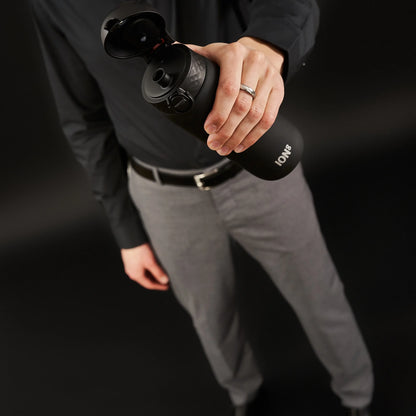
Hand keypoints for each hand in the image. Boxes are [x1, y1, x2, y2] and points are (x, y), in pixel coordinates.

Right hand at [121, 243, 168, 290]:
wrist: (129, 238)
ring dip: (152, 276)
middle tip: (165, 281)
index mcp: (136, 276)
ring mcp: (131, 267)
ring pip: (143, 275)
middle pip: (146, 280)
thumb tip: (164, 281)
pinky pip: (141, 269)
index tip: (167, 286)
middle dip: (156, 281)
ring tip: (161, 275)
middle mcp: (132, 273)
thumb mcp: (151, 262)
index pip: (149, 285)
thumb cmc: (139, 250)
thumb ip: (158, 272)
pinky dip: (148, 270)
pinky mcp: (131, 261)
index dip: (159, 286)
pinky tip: (153, 267)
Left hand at [186, 37, 284, 155]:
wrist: (261, 51)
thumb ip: (194, 55)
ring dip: (239, 137)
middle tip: (214, 144)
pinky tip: (241, 145)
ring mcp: (269, 78)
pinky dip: (254, 136)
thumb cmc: (233, 58)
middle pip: (242, 106)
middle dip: (226, 130)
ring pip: (256, 116)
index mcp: (234, 54)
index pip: (228, 89)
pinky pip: (269, 119)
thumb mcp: (213, 52)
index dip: (218, 113)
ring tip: (225, 148)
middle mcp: (254, 64)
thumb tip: (173, 55)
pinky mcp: (279, 91)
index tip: (209, 129)